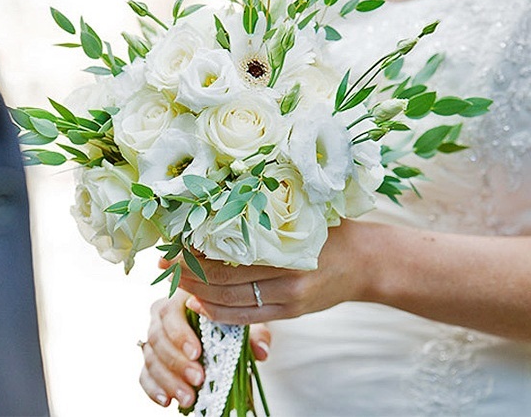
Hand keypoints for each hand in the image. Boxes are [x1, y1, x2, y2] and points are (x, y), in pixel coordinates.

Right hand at [139, 290, 271, 407]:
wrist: (223, 321)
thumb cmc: (230, 316)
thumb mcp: (244, 320)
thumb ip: (254, 333)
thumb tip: (262, 351)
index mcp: (181, 297)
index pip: (171, 312)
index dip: (180, 334)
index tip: (197, 353)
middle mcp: (162, 314)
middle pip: (158, 337)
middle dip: (177, 362)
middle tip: (198, 380)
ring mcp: (154, 336)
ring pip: (151, 357)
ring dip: (168, 380)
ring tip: (189, 397)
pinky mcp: (151, 358)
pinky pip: (145, 373)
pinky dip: (153, 389)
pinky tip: (167, 401)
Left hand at [180, 219, 370, 324]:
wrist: (367, 262)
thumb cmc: (332, 230)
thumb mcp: (301, 215)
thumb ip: (264, 217)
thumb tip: (215, 211)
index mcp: (287, 250)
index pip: (227, 258)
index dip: (193, 257)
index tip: (170, 248)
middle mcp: (287, 281)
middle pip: (223, 283)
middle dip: (188, 276)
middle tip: (163, 265)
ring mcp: (289, 301)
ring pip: (230, 304)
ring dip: (198, 295)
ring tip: (177, 284)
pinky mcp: (291, 314)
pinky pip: (246, 318)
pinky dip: (218, 313)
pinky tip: (201, 304)